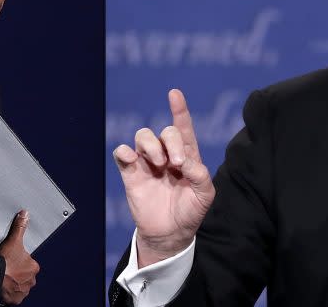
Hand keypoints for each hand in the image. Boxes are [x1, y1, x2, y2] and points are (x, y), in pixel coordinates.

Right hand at [0, 210, 39, 304]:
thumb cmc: (4, 263)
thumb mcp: (13, 241)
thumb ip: (20, 227)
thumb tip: (24, 215)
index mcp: (33, 267)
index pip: (29, 264)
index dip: (20, 262)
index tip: (13, 262)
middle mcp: (31, 280)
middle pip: (25, 275)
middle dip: (18, 274)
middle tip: (8, 270)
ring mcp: (23, 291)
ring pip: (21, 286)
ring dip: (14, 283)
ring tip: (5, 278)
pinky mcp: (15, 300)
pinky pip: (15, 297)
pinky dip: (10, 293)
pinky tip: (4, 287)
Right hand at [114, 89, 214, 267]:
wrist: (170, 233)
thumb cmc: (190, 210)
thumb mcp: (204, 194)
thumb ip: (200, 174)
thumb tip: (184, 161)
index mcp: (187, 155)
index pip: (183, 127)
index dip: (179, 109)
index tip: (174, 94)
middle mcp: (166, 154)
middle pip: (165, 132)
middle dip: (171, 142)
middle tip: (176, 163)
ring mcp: (147, 162)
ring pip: (143, 136)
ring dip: (151, 145)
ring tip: (159, 164)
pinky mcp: (131, 172)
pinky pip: (122, 153)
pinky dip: (125, 151)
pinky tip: (133, 160)